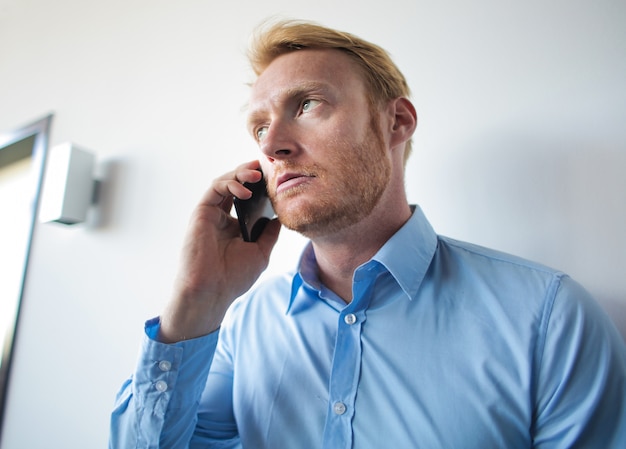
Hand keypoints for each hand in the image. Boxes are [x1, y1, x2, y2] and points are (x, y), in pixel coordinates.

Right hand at [158, 160, 280, 342]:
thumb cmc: (234, 277)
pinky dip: (230, 184)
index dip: (260, 186)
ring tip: (257, 175)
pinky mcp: (201, 212)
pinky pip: (215, 188)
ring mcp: (211, 214)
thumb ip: (268, 233)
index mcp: (235, 226)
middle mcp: (222, 218)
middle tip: (265, 168)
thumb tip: (280, 216)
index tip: (275, 178)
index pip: (248, 199)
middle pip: (236, 186)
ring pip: (224, 182)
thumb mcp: (260, 252)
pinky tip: (245, 191)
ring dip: (241, 174)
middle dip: (250, 173)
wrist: (212, 291)